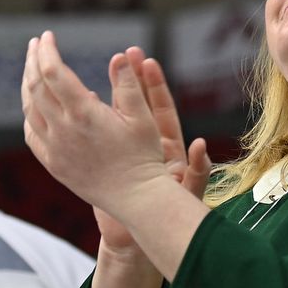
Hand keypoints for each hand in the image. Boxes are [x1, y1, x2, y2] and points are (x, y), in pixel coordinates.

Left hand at [21, 31, 167, 219]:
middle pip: (35, 87)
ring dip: (27, 84)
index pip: (53, 72)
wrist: (135, 197)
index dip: (47, 51)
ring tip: (32, 69)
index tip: (48, 36)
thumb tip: (119, 55)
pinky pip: (31, 134)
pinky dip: (29, 113)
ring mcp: (54, 148)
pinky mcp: (53, 164)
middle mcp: (63, 129)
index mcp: (84, 113)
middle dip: (32, 61)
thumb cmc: (144, 155)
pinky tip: (35, 105)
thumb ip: (128, 84)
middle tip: (36, 44)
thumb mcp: (143, 116)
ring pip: (29, 109)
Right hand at [95, 47, 210, 253]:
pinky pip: (103, 130)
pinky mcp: (112, 158)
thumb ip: (198, 170)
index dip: (155, 87)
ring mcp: (129, 149)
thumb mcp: (188, 190)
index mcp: (170, 147)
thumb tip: (203, 146)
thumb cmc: (170, 213)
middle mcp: (150, 145)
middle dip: (135, 79)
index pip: (163, 110)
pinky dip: (95, 115)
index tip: (149, 62)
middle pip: (142, 106)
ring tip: (110, 66)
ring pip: (121, 116)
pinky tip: (84, 98)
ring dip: (116, 92)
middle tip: (130, 53)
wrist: (142, 234)